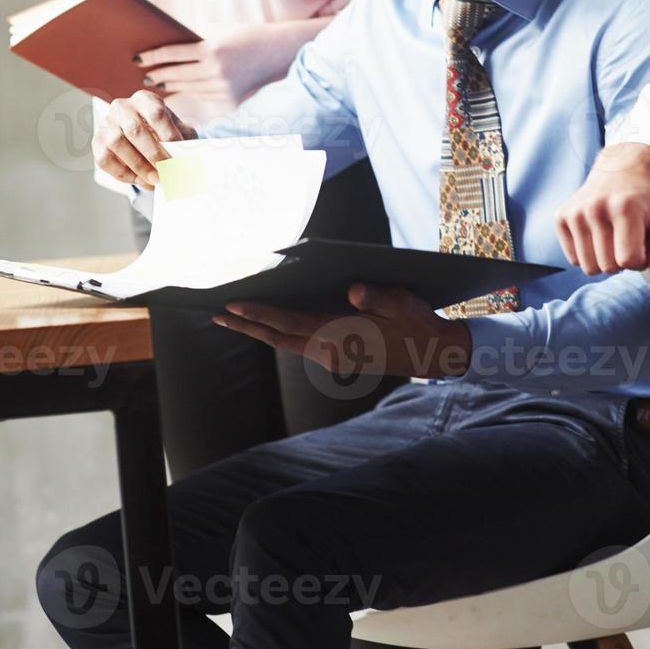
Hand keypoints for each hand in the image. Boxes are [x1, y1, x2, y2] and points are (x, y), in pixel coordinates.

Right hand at [93, 89, 195, 189]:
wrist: (140, 132)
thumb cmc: (161, 130)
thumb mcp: (177, 128)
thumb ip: (185, 138)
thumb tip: (190, 156)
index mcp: (145, 99)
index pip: (156, 114)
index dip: (169, 135)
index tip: (179, 155)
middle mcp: (122, 107)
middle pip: (134, 130)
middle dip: (153, 155)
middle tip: (167, 172)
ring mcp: (106, 123)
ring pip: (117, 143)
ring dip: (138, 166)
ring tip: (155, 179)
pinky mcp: (96, 141)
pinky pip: (104, 159)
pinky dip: (122, 174)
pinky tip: (139, 180)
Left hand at [136, 21, 323, 104]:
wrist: (280, 53)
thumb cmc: (248, 36)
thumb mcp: (222, 33)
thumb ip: (198, 42)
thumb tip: (170, 52)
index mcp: (212, 49)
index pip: (173, 53)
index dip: (152, 57)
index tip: (137, 59)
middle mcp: (216, 71)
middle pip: (177, 74)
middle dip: (157, 75)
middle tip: (142, 75)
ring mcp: (223, 88)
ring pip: (188, 88)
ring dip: (170, 86)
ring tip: (156, 84)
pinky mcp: (229, 99)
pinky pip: (202, 96)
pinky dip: (189, 92)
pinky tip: (178, 90)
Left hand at [212, 284, 472, 378]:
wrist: (433, 353)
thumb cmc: (417, 323)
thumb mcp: (402, 302)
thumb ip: (376, 296)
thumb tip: (353, 291)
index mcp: (340, 335)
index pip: (290, 323)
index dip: (260, 314)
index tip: (232, 307)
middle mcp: (331, 349)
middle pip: (279, 338)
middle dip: (248, 327)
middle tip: (216, 316)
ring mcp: (334, 356)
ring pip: (287, 344)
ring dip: (261, 332)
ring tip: (236, 319)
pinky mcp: (339, 357)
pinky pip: (300, 345)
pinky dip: (280, 335)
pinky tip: (273, 325)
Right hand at [555, 142, 649, 281]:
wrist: (619, 172)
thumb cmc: (644, 203)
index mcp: (625, 208)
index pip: (629, 260)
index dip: (639, 261)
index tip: (642, 246)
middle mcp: (595, 208)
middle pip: (608, 267)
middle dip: (621, 262)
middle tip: (626, 241)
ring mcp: (575, 213)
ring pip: (588, 268)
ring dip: (603, 261)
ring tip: (611, 240)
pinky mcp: (561, 217)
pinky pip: (573, 260)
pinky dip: (587, 255)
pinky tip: (596, 236)